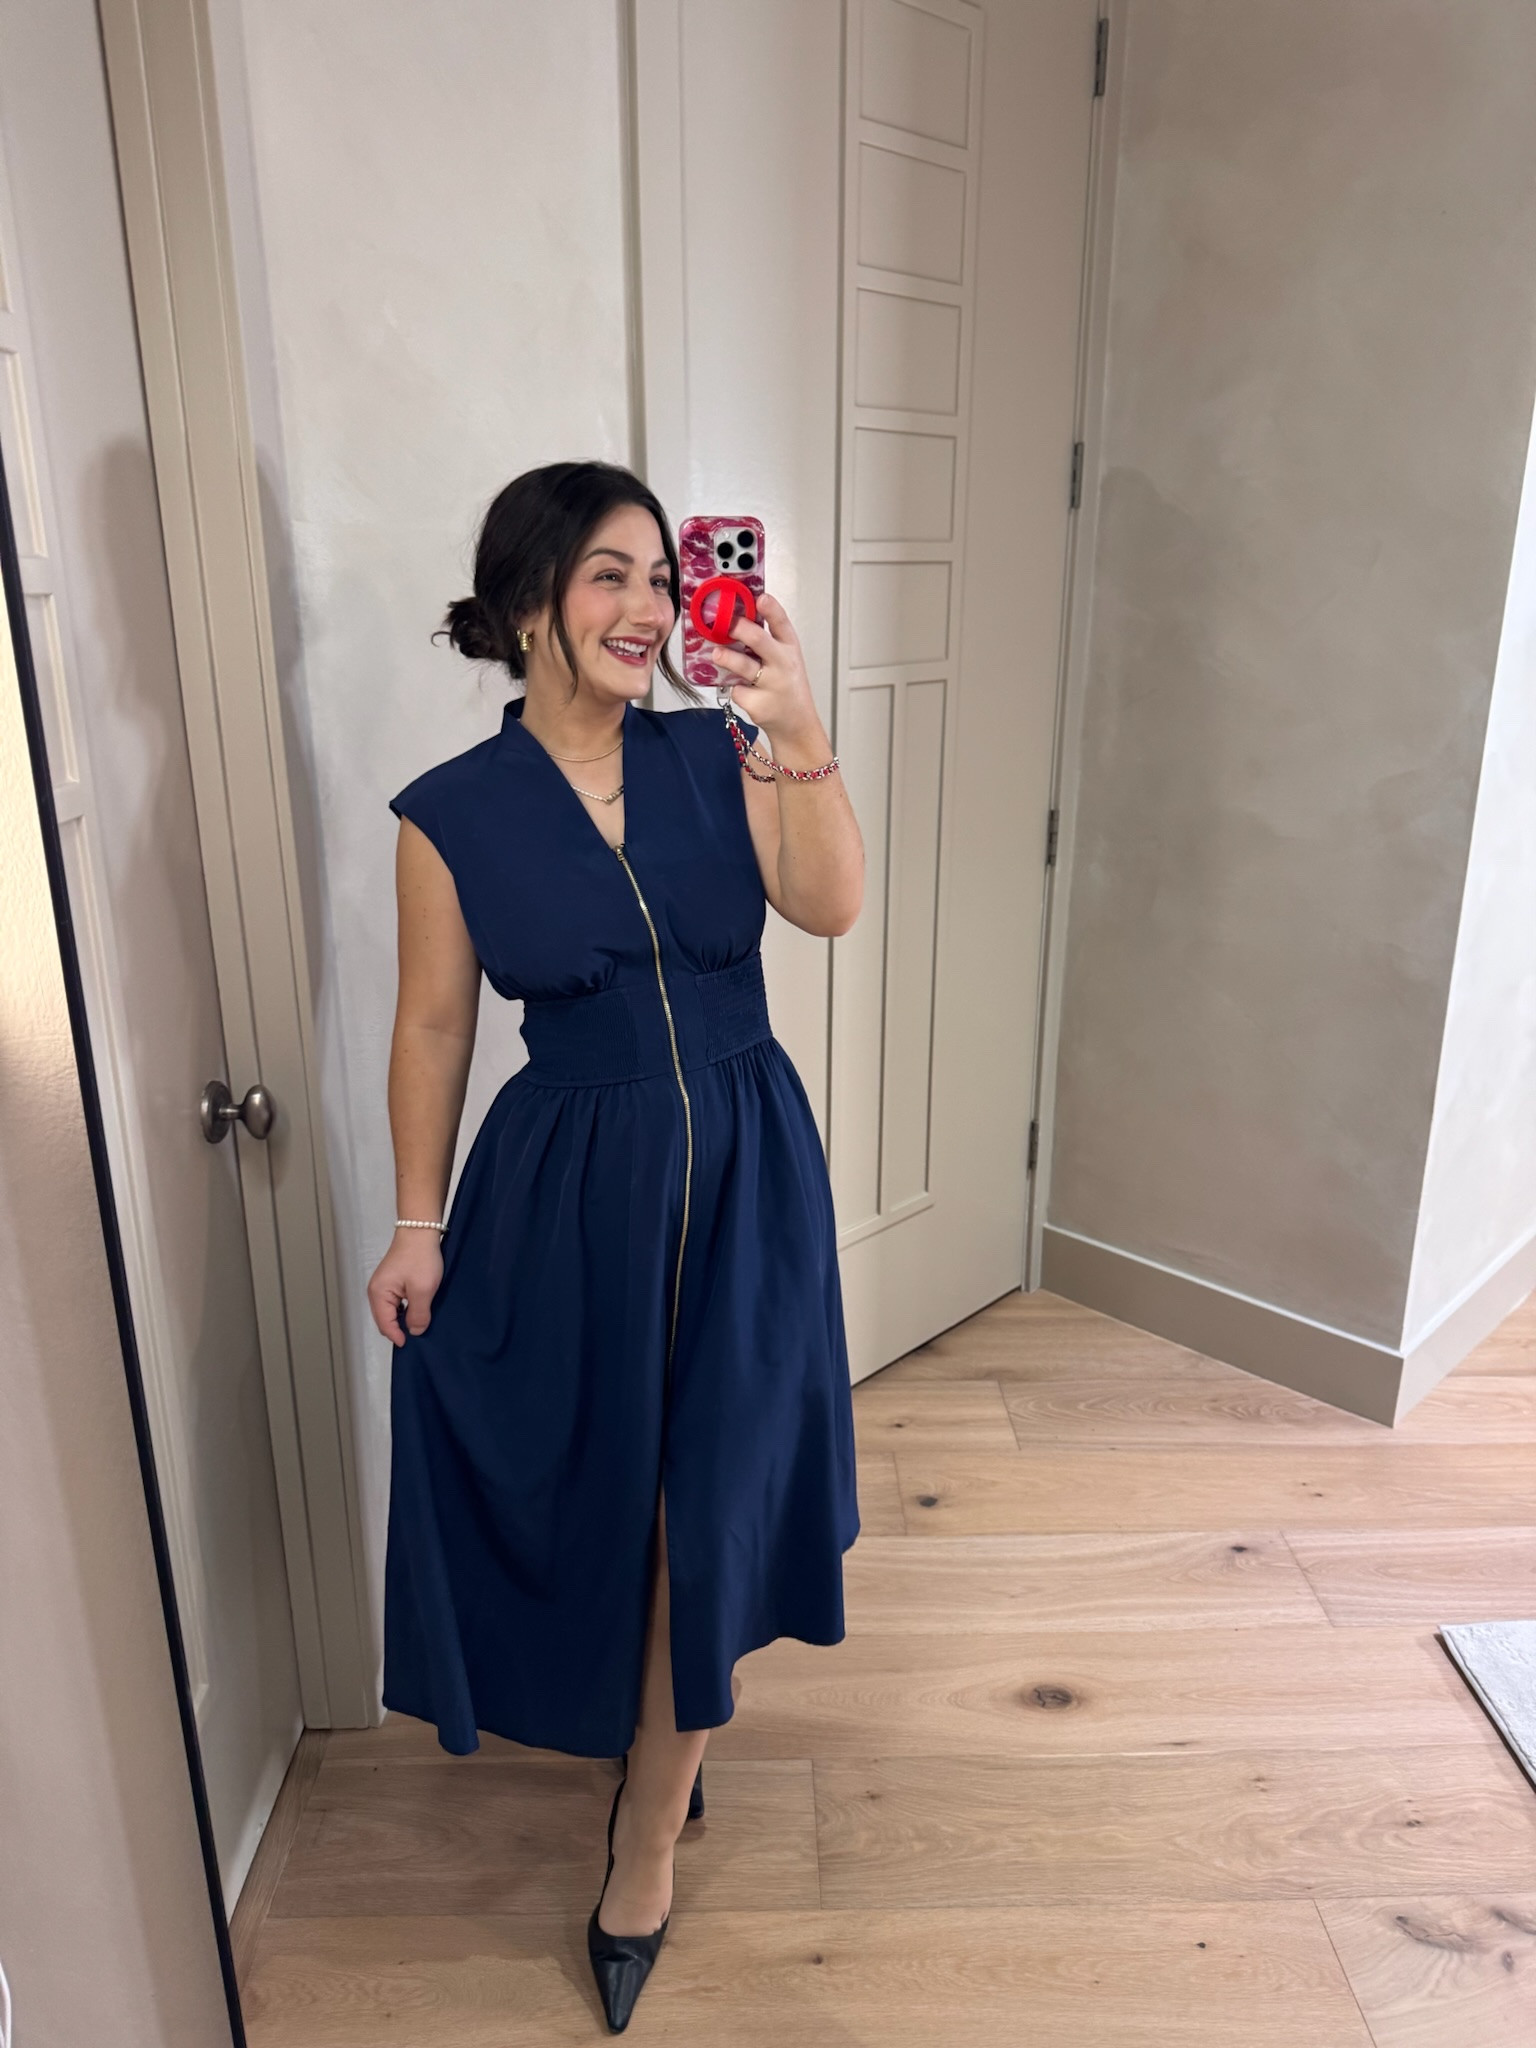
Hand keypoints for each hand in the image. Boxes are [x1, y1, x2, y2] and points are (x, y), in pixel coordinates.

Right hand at [367, 1228, 443, 1346]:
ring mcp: (383, 1285)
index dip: (398, 1336)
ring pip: (391, 1311)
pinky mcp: (392, 1280)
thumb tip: (415, 1331)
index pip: (385, 1324)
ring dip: (403, 1318)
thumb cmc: (420, 1256)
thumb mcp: (423, 1290)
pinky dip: (405, 1308)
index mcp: (378, 1294)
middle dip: (399, 1328)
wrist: (421, 1230)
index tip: (411, 1343)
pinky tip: (417, 1309)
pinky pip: (396, 1302)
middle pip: (385, 1319)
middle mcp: (376, 1291)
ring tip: (419, 1322)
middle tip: (417, 1334)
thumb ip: (418, 1314)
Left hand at [710, 592, 819, 748]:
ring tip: (717, 654)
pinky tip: (741, 690)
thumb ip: (766, 641)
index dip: (771, 609)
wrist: (797, 723)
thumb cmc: (786, 685)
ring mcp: (771, 685)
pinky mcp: (758, 705)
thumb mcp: (784, 659)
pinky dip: (733, 688)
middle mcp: (783, 664)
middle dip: (741, 629)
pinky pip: (737, 691)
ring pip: (744, 667)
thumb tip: (734, 618)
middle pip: (760, 641)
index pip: (782, 624)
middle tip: (727, 624)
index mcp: (789, 648)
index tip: (761, 598)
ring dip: (727, 658)